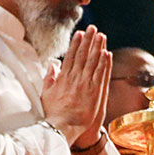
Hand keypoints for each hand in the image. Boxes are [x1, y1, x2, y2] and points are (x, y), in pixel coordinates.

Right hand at [42, 25, 110, 148]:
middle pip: (83, 55)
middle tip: (93, 28)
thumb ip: (50, 78)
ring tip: (101, 35)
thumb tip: (52, 65)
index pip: (71, 56)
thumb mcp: (47, 94)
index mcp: (63, 78)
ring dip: (97, 47)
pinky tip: (107, 53)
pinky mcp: (95, 92)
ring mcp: (86, 84)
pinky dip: (104, 63)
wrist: (63, 127)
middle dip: (88, 40)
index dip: (76, 43)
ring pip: (93, 62)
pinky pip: (101, 74)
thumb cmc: (54, 113)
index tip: (80, 33)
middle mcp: (75, 78)